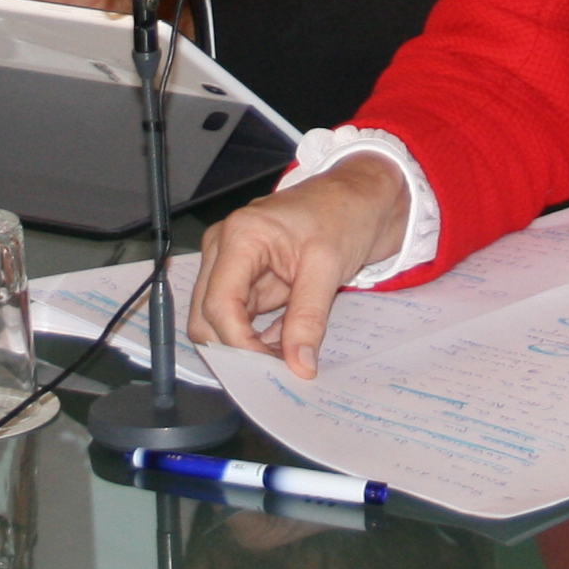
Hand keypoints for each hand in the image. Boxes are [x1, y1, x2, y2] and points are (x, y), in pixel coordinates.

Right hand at [189, 156, 410, 378]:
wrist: (360, 198)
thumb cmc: (342, 213)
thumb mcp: (328, 267)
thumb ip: (309, 318)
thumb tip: (298, 362)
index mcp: (241, 235)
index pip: (220, 303)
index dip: (238, 342)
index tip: (267, 367)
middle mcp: (226, 247)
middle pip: (208, 315)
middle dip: (236, 347)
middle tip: (273, 370)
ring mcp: (234, 263)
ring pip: (220, 320)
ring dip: (247, 344)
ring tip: (285, 359)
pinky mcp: (248, 278)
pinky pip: (242, 317)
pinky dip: (258, 337)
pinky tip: (285, 345)